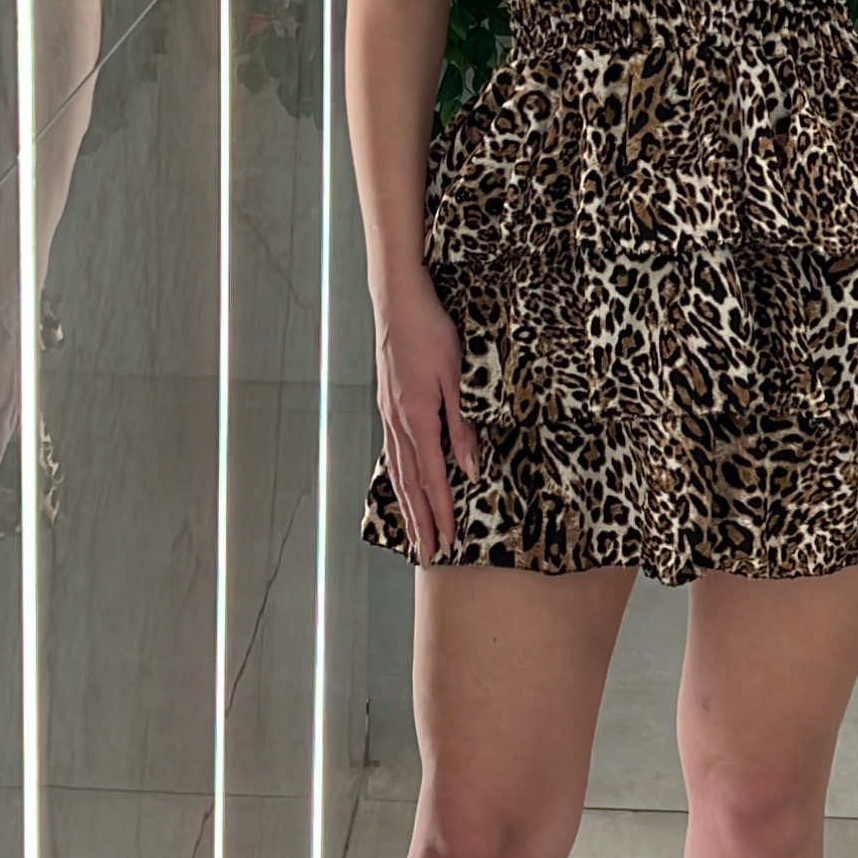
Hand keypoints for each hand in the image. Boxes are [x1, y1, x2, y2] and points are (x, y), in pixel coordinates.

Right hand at [374, 266, 478, 564]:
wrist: (398, 303)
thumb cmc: (432, 332)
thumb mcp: (457, 378)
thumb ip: (462, 426)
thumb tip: (469, 469)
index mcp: (417, 419)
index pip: (431, 480)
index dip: (442, 514)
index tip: (450, 543)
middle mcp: (398, 423)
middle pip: (410, 485)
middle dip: (423, 522)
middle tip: (431, 555)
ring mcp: (389, 416)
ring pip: (397, 473)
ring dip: (408, 507)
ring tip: (416, 533)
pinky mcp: (388, 406)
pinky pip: (393, 454)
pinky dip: (398, 480)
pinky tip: (401, 488)